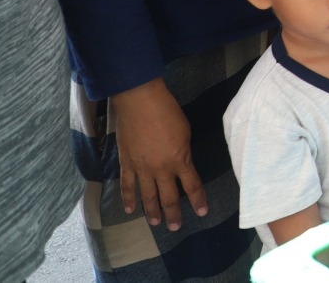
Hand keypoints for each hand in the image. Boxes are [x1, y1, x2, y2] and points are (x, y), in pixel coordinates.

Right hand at [111, 78, 205, 230]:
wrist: (140, 102)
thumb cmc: (168, 112)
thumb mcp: (185, 132)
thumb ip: (183, 152)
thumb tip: (181, 162)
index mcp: (180, 160)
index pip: (192, 185)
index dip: (198, 200)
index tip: (202, 212)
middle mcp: (161, 169)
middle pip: (169, 197)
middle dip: (173, 214)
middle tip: (175, 227)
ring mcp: (142, 168)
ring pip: (148, 196)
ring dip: (152, 211)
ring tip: (155, 224)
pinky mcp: (126, 163)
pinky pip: (127, 186)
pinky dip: (128, 199)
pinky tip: (130, 210)